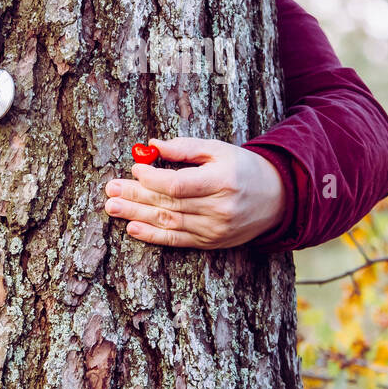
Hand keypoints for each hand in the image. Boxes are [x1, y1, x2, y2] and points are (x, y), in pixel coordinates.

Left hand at [103, 137, 285, 248]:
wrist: (276, 199)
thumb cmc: (243, 168)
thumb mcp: (219, 150)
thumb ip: (185, 148)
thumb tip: (152, 145)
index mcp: (223, 180)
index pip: (178, 184)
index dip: (152, 178)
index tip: (135, 168)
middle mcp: (219, 208)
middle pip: (169, 204)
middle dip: (136, 196)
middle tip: (111, 190)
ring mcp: (215, 229)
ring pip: (168, 223)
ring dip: (136, 215)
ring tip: (112, 207)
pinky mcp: (211, 243)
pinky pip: (177, 241)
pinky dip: (153, 236)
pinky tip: (132, 228)